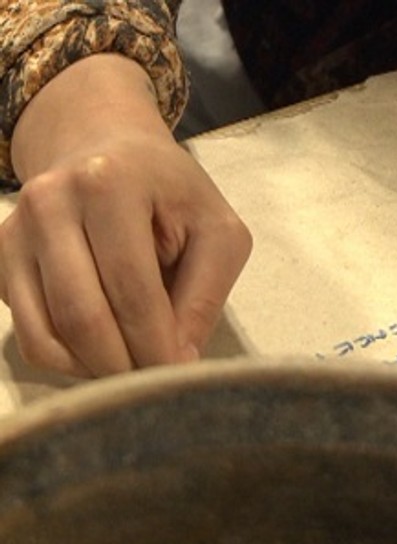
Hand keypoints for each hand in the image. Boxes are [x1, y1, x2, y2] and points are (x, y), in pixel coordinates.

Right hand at [2, 55, 251, 376]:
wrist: (106, 147)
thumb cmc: (173, 194)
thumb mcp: (217, 231)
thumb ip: (206, 293)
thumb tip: (179, 361)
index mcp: (109, 185)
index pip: (132, 288)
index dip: (157, 343)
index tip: (181, 375)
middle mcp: (50, 203)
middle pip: (82, 316)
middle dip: (125, 365)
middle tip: (158, 385)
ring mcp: (16, 232)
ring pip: (47, 334)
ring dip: (96, 370)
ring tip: (136, 372)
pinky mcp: (2, 260)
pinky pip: (29, 336)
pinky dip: (69, 362)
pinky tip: (105, 356)